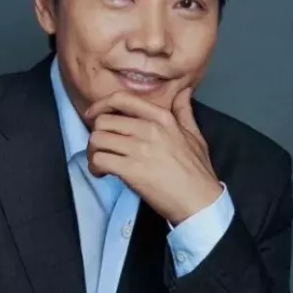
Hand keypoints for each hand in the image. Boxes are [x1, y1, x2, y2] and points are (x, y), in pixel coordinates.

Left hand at [83, 87, 221, 225]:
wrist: (200, 201)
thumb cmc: (197, 171)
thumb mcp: (195, 135)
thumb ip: (184, 111)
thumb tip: (183, 91)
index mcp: (162, 118)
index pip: (122, 98)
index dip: (101, 105)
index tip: (94, 115)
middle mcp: (149, 129)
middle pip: (103, 121)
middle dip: (96, 134)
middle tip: (100, 147)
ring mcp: (139, 150)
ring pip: (97, 139)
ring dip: (93, 151)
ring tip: (100, 161)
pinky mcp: (131, 170)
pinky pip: (99, 160)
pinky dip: (94, 167)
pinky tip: (102, 173)